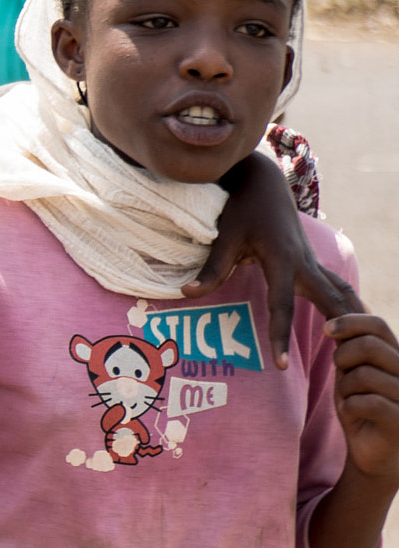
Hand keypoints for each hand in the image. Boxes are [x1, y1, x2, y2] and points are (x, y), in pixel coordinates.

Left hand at [183, 149, 358, 368]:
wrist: (262, 182)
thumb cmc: (241, 208)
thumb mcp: (224, 236)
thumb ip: (210, 268)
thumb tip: (186, 293)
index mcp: (283, 259)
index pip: (281, 306)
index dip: (279, 336)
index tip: (279, 365)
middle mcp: (304, 262)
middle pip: (330, 301)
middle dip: (342, 328)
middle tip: (349, 362)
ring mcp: (311, 261)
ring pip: (340, 292)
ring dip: (352, 315)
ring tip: (361, 346)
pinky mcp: (310, 261)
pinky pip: (335, 285)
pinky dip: (346, 303)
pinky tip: (353, 319)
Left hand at [327, 312, 398, 482]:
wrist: (373, 451)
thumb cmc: (360, 407)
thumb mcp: (352, 372)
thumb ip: (349, 346)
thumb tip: (341, 311)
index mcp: (397, 355)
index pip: (378, 326)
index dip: (349, 322)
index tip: (327, 329)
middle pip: (369, 346)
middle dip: (342, 357)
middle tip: (339, 372)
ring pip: (363, 375)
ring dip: (344, 389)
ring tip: (349, 399)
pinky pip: (366, 402)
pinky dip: (350, 407)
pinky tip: (353, 414)